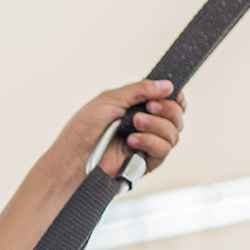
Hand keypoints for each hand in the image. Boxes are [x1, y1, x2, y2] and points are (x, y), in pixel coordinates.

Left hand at [50, 79, 186, 183]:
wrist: (73, 156)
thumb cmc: (83, 129)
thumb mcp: (110, 99)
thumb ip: (140, 89)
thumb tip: (167, 85)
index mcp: (137, 109)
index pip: (170, 103)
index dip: (175, 99)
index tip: (172, 95)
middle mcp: (145, 127)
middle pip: (177, 117)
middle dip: (167, 109)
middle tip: (150, 107)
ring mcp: (147, 145)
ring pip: (173, 134)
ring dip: (157, 126)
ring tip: (135, 123)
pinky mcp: (145, 163)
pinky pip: (163, 151)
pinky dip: (151, 142)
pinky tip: (132, 140)